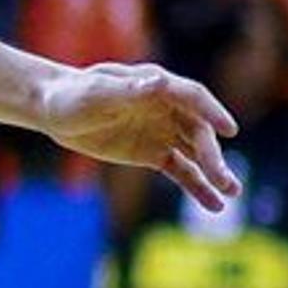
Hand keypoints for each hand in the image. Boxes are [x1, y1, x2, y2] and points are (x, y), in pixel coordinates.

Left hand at [39, 62, 239, 211]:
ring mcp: (162, 131)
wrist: (55, 110)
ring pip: (195, 153)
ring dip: (214, 172)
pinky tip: (213, 205)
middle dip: (212, 156)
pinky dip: (196, 186)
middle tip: (225, 181)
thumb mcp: (97, 91)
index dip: (212, 112)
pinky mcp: (153, 154)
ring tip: (232, 193)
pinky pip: (181, 171)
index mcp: (157, 85)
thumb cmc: (74, 94)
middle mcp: (167, 108)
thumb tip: (158, 82)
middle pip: (198, 131)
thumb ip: (127, 90)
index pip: (193, 97)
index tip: (229, 130)